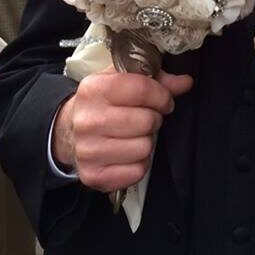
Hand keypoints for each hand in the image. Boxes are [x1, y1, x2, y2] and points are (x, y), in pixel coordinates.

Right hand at [53, 69, 192, 191]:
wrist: (68, 129)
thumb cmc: (103, 101)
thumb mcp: (122, 80)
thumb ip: (157, 79)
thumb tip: (186, 82)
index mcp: (94, 88)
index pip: (142, 88)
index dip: (162, 95)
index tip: (164, 101)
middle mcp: (87, 119)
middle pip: (146, 120)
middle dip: (154, 119)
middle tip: (146, 118)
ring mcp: (88, 150)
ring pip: (144, 148)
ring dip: (147, 141)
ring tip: (135, 135)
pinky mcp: (92, 175)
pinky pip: (136, 171)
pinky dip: (139, 163)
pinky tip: (128, 153)